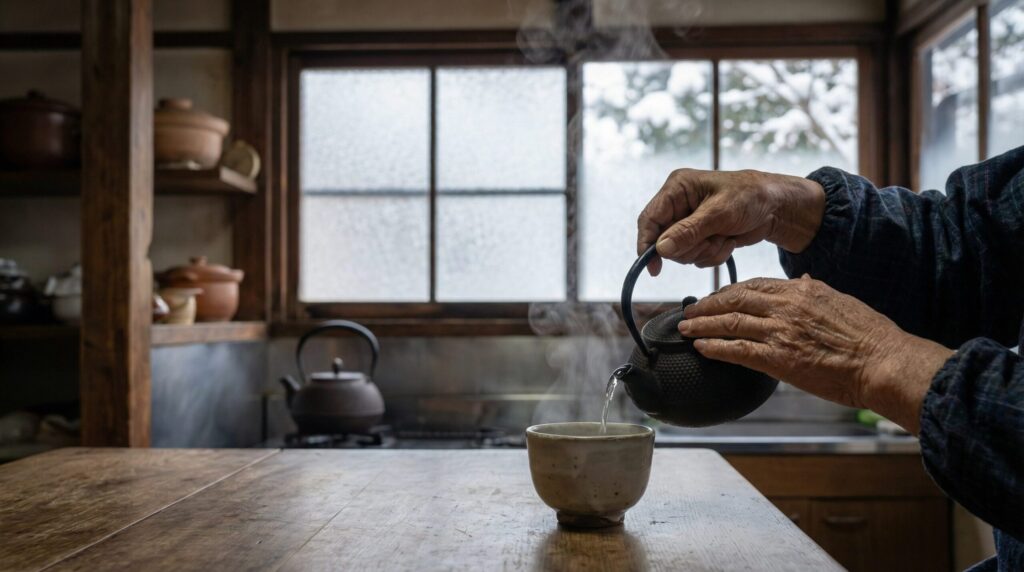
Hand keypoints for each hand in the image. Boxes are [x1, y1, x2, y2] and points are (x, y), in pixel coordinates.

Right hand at [637, 168, 825, 274]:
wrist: (776, 206)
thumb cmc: (750, 197)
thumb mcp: (719, 213)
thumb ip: (688, 232)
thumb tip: (660, 249)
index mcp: (677, 188)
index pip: (650, 219)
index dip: (647, 244)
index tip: (654, 268)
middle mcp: (678, 204)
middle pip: (664, 242)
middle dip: (690, 247)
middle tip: (712, 239)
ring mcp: (688, 222)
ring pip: (681, 253)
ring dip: (705, 251)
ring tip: (724, 237)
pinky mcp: (700, 236)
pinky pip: (696, 257)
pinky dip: (713, 254)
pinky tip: (728, 241)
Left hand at [679, 276, 953, 433]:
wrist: (883, 363)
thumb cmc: (870, 337)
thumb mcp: (841, 301)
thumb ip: (815, 291)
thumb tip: (802, 281)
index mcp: (802, 290)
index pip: (755, 285)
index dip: (729, 291)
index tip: (715, 297)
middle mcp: (787, 306)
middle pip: (735, 299)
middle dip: (708, 305)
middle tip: (689, 311)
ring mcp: (781, 331)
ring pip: (730, 323)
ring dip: (703, 326)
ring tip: (686, 329)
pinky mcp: (778, 358)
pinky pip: (737, 350)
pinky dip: (715, 347)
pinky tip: (701, 348)